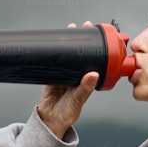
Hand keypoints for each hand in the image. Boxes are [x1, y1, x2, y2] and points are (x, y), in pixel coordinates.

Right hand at [37, 22, 98, 138]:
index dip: (97, 46)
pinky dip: (55, 51)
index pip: (95, 59)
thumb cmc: (67, 114)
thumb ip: (84, 89)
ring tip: (71, 28)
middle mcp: (78, 75)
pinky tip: (55, 41)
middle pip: (82, 53)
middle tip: (84, 25)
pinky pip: (55, 60)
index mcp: (88, 80)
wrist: (49, 120)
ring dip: (69, 41)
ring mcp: (65, 74)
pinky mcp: (52, 75)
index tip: (97, 34)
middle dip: (83, 38)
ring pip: (69, 54)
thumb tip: (94, 74)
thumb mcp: (77, 101)